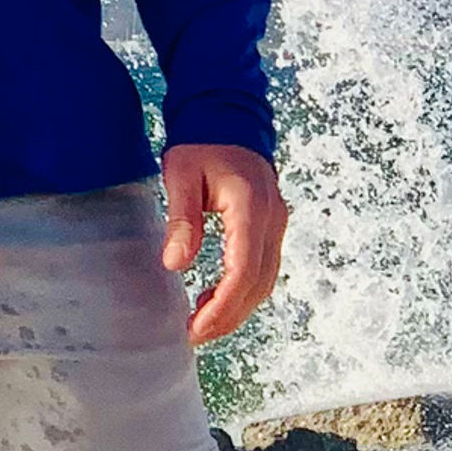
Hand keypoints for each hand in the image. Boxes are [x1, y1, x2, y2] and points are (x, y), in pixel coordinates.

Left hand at [160, 140, 287, 347]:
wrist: (228, 116)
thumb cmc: (202, 142)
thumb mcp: (181, 175)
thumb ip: (181, 219)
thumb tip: (175, 264)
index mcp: (252, 208)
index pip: (244, 271)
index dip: (222, 307)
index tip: (195, 328)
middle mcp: (273, 219)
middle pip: (259, 283)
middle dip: (229, 316)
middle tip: (193, 335)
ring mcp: (276, 223)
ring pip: (265, 280)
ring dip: (237, 307)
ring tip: (201, 323)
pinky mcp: (271, 225)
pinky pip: (263, 268)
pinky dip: (242, 291)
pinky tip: (215, 299)